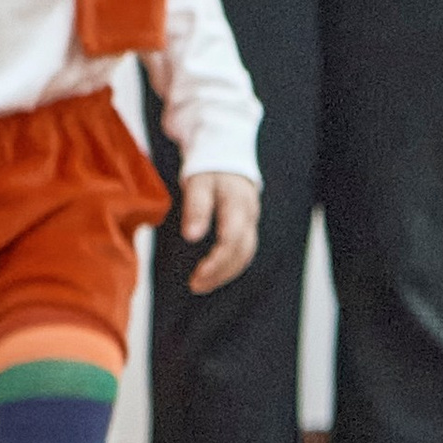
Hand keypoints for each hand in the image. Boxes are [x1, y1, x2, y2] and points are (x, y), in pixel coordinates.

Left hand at [182, 172, 260, 292]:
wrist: (227, 156)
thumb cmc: (209, 171)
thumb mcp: (198, 183)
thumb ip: (196, 208)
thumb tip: (191, 237)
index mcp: (237, 204)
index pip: (232, 239)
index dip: (216, 261)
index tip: (197, 275)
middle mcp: (249, 216)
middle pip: (243, 252)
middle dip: (220, 273)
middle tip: (195, 286)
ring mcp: (252, 222)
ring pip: (246, 255)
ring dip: (225, 273)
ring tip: (200, 285)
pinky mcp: (248, 227)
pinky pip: (244, 252)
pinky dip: (229, 266)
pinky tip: (212, 274)